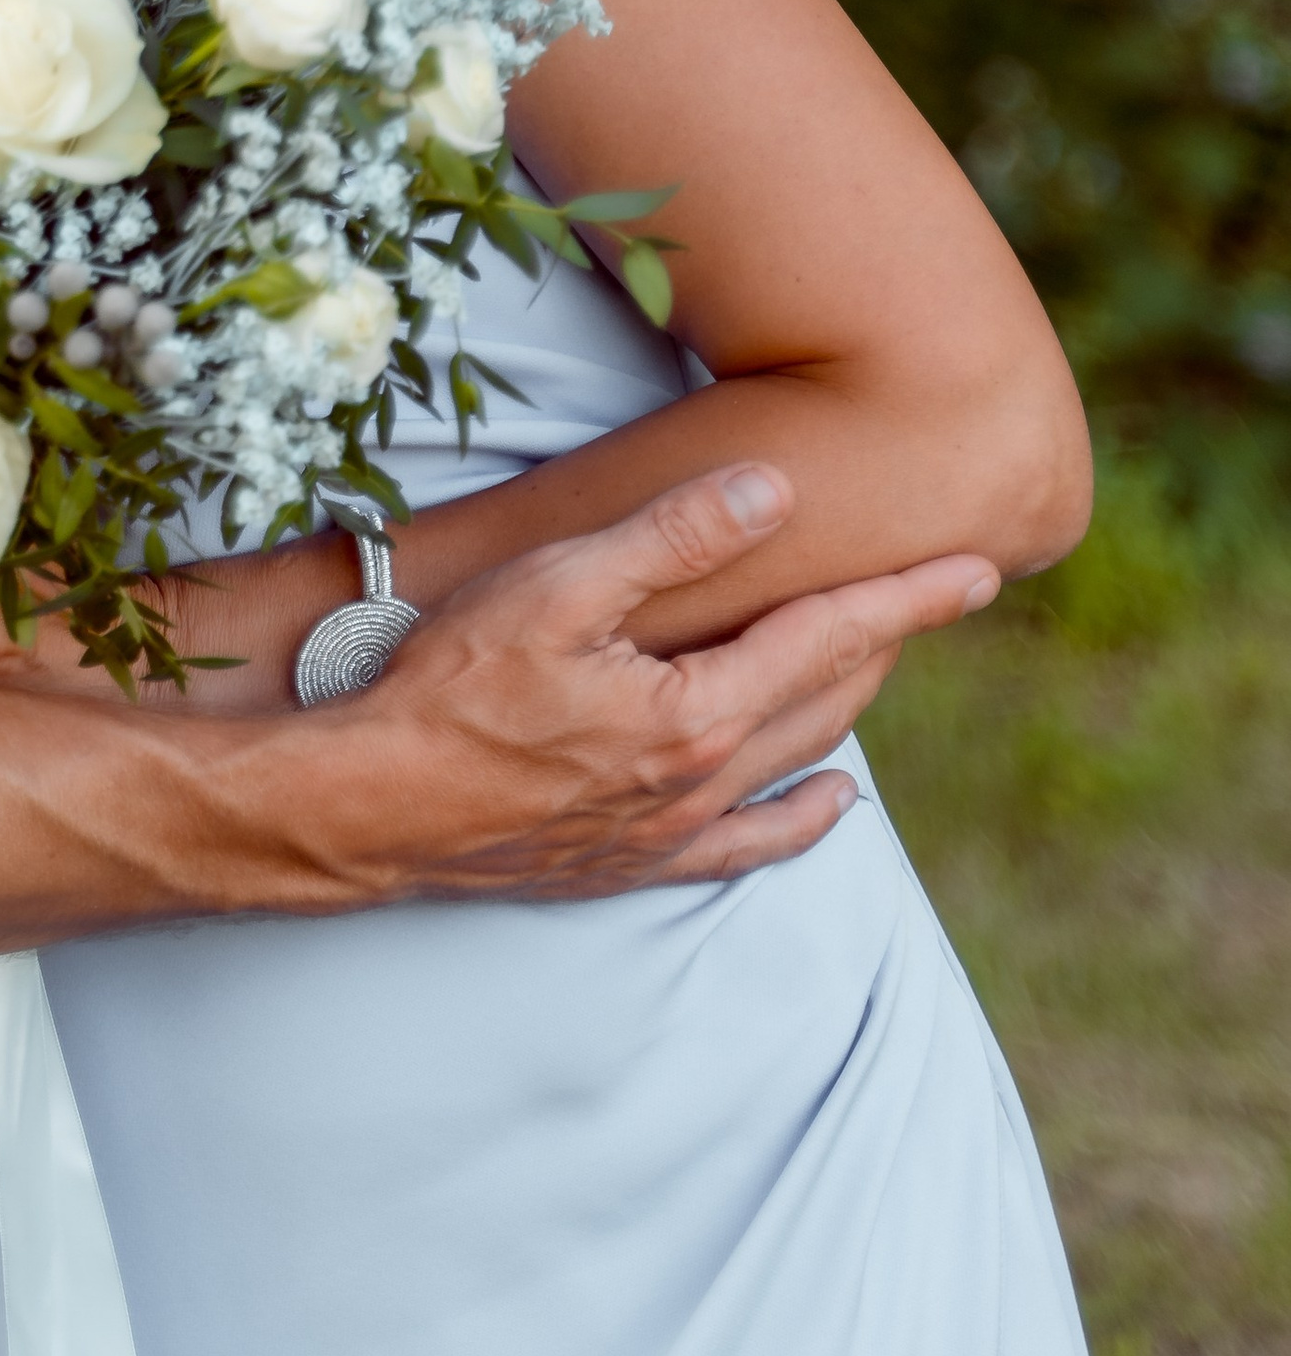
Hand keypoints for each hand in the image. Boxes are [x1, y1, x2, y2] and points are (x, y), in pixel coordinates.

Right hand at [307, 464, 996, 902]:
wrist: (374, 804)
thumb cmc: (451, 682)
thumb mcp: (557, 583)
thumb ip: (673, 537)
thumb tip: (776, 491)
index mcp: (698, 710)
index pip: (831, 636)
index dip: (909, 598)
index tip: (981, 569)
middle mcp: (705, 782)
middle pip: (830, 697)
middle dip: (890, 639)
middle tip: (941, 589)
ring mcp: (673, 832)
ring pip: (800, 762)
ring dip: (851, 705)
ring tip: (886, 658)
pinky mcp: (635, 864)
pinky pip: (751, 848)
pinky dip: (805, 819)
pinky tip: (833, 802)